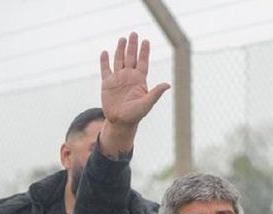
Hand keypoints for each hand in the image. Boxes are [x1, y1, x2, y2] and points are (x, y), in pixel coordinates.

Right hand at [99, 32, 169, 154]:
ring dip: (120, 49)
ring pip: (119, 60)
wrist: (120, 122)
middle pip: (131, 57)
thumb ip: (155, 93)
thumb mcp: (146, 104)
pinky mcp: (107, 83)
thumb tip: (168, 85)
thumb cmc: (135, 115)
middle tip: (134, 34)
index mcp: (139, 80)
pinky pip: (105, 69)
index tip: (146, 41)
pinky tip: (105, 53)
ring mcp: (118, 79)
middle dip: (132, 46)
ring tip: (122, 39)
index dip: (144, 52)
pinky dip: (104, 61)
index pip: (142, 62)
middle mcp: (129, 77)